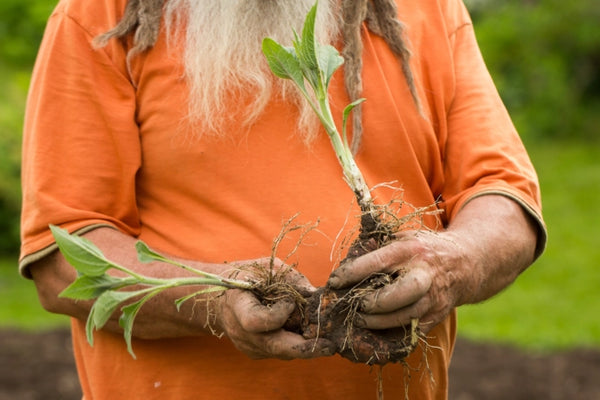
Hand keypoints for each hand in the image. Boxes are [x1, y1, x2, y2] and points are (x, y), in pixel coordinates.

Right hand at [216, 257, 335, 359]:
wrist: (219, 298)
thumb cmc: (245, 277)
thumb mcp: (265, 268)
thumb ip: (289, 280)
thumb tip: (316, 295)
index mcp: (237, 306)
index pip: (255, 322)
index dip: (277, 315)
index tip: (291, 301)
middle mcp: (241, 333)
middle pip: (274, 346)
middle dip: (305, 348)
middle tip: (330, 345)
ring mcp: (249, 347)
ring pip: (283, 352)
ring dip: (306, 345)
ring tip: (326, 336)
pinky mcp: (258, 353)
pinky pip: (281, 351)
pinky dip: (297, 343)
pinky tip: (309, 333)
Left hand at [327, 230, 470, 333]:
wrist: (463, 264)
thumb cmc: (422, 249)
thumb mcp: (403, 237)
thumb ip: (377, 246)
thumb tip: (346, 261)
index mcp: (411, 250)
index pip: (378, 263)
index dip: (352, 273)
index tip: (334, 281)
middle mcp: (424, 274)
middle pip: (400, 294)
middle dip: (373, 302)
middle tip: (355, 304)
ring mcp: (433, 298)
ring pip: (405, 317)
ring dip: (378, 322)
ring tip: (359, 319)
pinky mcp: (436, 316)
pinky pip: (412, 331)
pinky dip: (392, 333)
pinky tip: (375, 331)